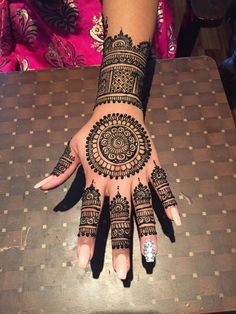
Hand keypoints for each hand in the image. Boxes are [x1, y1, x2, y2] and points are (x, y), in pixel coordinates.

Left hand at [34, 104, 180, 278]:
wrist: (118, 111)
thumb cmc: (93, 131)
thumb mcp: (72, 147)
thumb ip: (60, 170)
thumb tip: (41, 187)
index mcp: (97, 179)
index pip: (90, 213)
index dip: (86, 238)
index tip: (84, 262)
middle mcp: (118, 181)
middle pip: (119, 217)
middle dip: (120, 245)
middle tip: (122, 272)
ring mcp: (138, 174)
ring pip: (143, 206)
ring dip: (147, 231)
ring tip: (151, 255)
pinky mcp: (153, 166)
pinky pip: (163, 186)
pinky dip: (170, 202)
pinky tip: (176, 222)